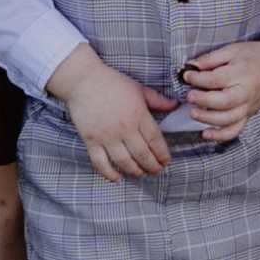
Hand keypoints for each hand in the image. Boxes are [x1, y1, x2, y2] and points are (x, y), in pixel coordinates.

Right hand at [51, 46, 180, 181]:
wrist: (83, 81)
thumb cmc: (113, 83)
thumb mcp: (139, 89)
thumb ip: (158, 100)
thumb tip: (176, 106)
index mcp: (138, 115)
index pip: (155, 140)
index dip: (163, 154)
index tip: (167, 161)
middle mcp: (124, 128)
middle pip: (142, 154)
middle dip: (152, 166)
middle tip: (157, 171)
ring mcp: (107, 136)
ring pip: (124, 161)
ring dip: (135, 171)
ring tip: (142, 174)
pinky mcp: (91, 141)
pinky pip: (100, 162)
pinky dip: (109, 173)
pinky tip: (117, 178)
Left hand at [181, 28, 259, 141]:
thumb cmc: (254, 56)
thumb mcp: (232, 50)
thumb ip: (211, 59)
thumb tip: (190, 67)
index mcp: (243, 73)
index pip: (216, 79)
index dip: (197, 79)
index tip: (186, 76)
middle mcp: (247, 93)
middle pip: (223, 102)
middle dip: (203, 101)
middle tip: (189, 96)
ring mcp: (248, 107)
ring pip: (228, 120)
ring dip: (207, 119)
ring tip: (193, 112)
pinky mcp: (248, 115)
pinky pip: (235, 130)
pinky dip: (220, 135)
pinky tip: (205, 133)